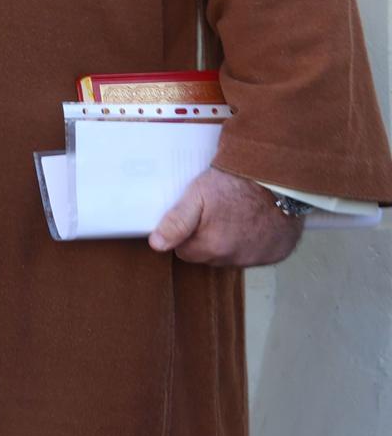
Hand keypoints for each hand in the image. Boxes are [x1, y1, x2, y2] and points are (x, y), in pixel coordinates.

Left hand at [147, 167, 305, 266]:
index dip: (187, 236)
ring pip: (234, 256)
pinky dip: (255, 242)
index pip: (186, 253)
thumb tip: (157, 244)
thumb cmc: (236, 183)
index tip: (195, 219)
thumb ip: (176, 222)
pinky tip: (256, 223)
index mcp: (212, 247)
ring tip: (237, 216)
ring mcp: (260, 257)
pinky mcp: (278, 253)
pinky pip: (259, 254)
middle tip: (217, 213)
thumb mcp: (197, 195)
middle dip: (209, 240)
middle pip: (210, 256)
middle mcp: (236, 258)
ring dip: (232, 243)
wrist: (278, 177)